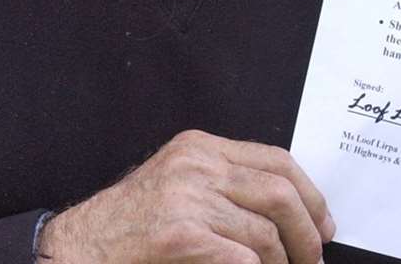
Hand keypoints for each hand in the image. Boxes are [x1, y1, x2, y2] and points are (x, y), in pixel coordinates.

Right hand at [38, 130, 333, 263]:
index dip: (310, 194)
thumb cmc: (128, 226)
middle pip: (280, 192)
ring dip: (285, 261)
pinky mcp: (178, 234)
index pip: (277, 161)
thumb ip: (225, 185)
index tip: (324, 223)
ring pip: (265, 231)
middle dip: (308, 231)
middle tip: (315, 257)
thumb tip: (288, 210)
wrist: (76, 248)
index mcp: (201, 147)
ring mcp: (186, 197)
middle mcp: (197, 164)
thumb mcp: (179, 185)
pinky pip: (241, 256)